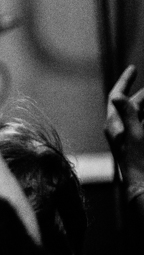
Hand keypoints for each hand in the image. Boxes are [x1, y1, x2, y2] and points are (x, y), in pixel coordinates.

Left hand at [106, 65, 143, 200]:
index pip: (117, 96)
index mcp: (114, 124)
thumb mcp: (135, 134)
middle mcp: (121, 129)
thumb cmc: (137, 161)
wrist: (142, 187)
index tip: (134, 68)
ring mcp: (131, 137)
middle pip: (133, 104)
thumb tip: (116, 95)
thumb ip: (128, 114)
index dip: (125, 81)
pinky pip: (143, 125)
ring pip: (141, 115)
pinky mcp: (140, 144)